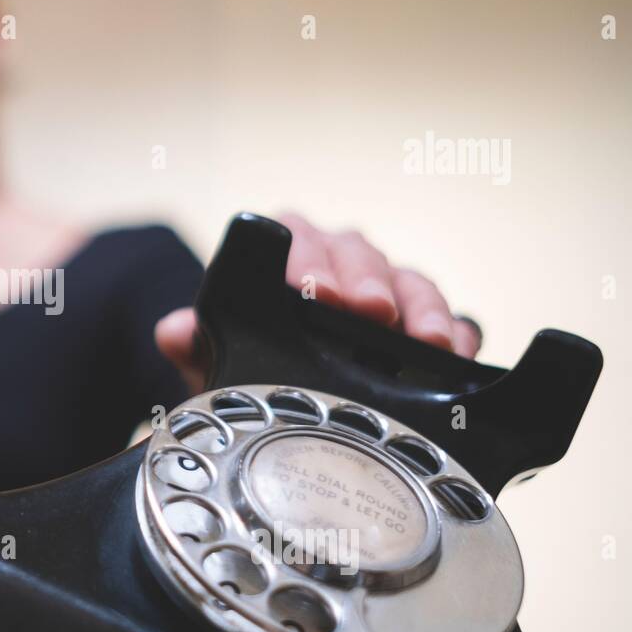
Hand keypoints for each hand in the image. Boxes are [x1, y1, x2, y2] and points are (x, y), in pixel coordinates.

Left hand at [155, 212, 481, 390]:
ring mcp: (387, 290)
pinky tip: (458, 354)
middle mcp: (339, 261)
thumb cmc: (247, 361)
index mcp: (284, 253)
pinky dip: (457, 334)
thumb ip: (195, 342)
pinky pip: (450, 319)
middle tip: (372, 313)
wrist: (276, 396)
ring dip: (422, 309)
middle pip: (360, 254)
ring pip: (411, 282)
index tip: (314, 292)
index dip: (305, 260)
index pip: (293, 235)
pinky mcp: (424, 324)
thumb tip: (173, 330)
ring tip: (430, 343)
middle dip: (368, 282)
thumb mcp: (216, 358)